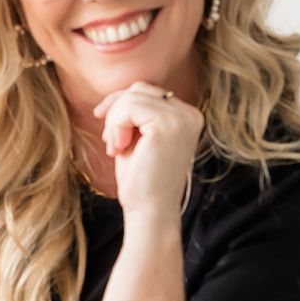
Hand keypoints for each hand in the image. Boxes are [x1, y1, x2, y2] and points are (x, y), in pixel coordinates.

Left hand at [90, 80, 203, 221]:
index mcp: (188, 116)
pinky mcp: (168, 124)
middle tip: (111, 143)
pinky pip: (129, 106)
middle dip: (116, 112)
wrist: (149, 211)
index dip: (121, 106)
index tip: (108, 130)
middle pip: (140, 89)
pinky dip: (115, 125)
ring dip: (114, 121)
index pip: (148, 91)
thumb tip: (117, 94)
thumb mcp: (138, 138)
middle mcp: (191, 114)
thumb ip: (136, 113)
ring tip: (115, 147)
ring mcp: (182, 118)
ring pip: (132, 95)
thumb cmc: (141, 179)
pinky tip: (118, 148)